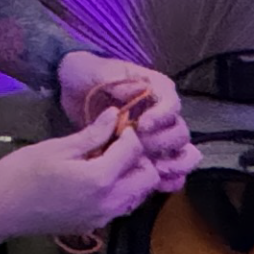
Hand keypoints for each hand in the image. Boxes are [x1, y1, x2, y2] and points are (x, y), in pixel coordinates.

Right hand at [0, 112, 160, 247]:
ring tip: (105, 162)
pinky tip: (93, 181)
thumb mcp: (55, 148)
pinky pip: (119, 207)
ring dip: (130, 177)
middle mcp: (108, 202)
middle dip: (138, 158)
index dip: (128, 133)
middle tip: (115, 145)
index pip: (134, 150)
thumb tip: (113, 116)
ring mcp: (101, 218)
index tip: (115, 125)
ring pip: (137, 195)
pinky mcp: (92, 226)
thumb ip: (91, 135)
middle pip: (148, 178)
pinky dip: (118, 192)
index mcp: (100, 179)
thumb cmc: (19, 175)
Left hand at [58, 52, 200, 191]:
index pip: (171, 104)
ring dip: (173, 163)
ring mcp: (156, 134)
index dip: (161, 117)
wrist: (73, 88)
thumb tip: (139, 92)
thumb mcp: (98, 70)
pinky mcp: (146, 151)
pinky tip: (162, 183)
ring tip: (157, 170)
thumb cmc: (89, 74)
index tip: (141, 126)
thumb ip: (117, 80)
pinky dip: (170, 176)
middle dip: (162, 143)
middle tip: (140, 148)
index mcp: (156, 89)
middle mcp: (162, 112)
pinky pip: (168, 166)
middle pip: (179, 132)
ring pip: (180, 151)